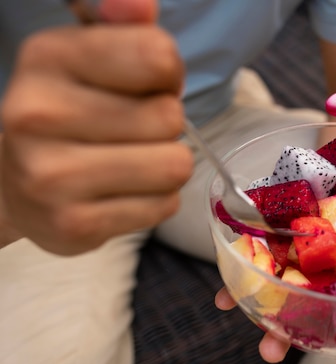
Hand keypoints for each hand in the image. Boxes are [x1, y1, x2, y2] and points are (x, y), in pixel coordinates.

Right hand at [0, 0, 192, 254]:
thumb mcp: (91, 56)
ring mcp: (51, 176)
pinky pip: (164, 206)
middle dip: (164, 124)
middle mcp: (37, 114)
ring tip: (132, 162)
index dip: (167, 73)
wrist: (17, 184)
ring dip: (166, 164)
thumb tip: (139, 5)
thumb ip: (124, 28)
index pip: (158, 56)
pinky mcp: (74, 225)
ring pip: (174, 165)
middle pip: (169, 116)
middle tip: (133, 130)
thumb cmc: (72, 113)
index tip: (145, 84)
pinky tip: (122, 192)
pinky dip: (155, 200)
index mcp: (46, 57)